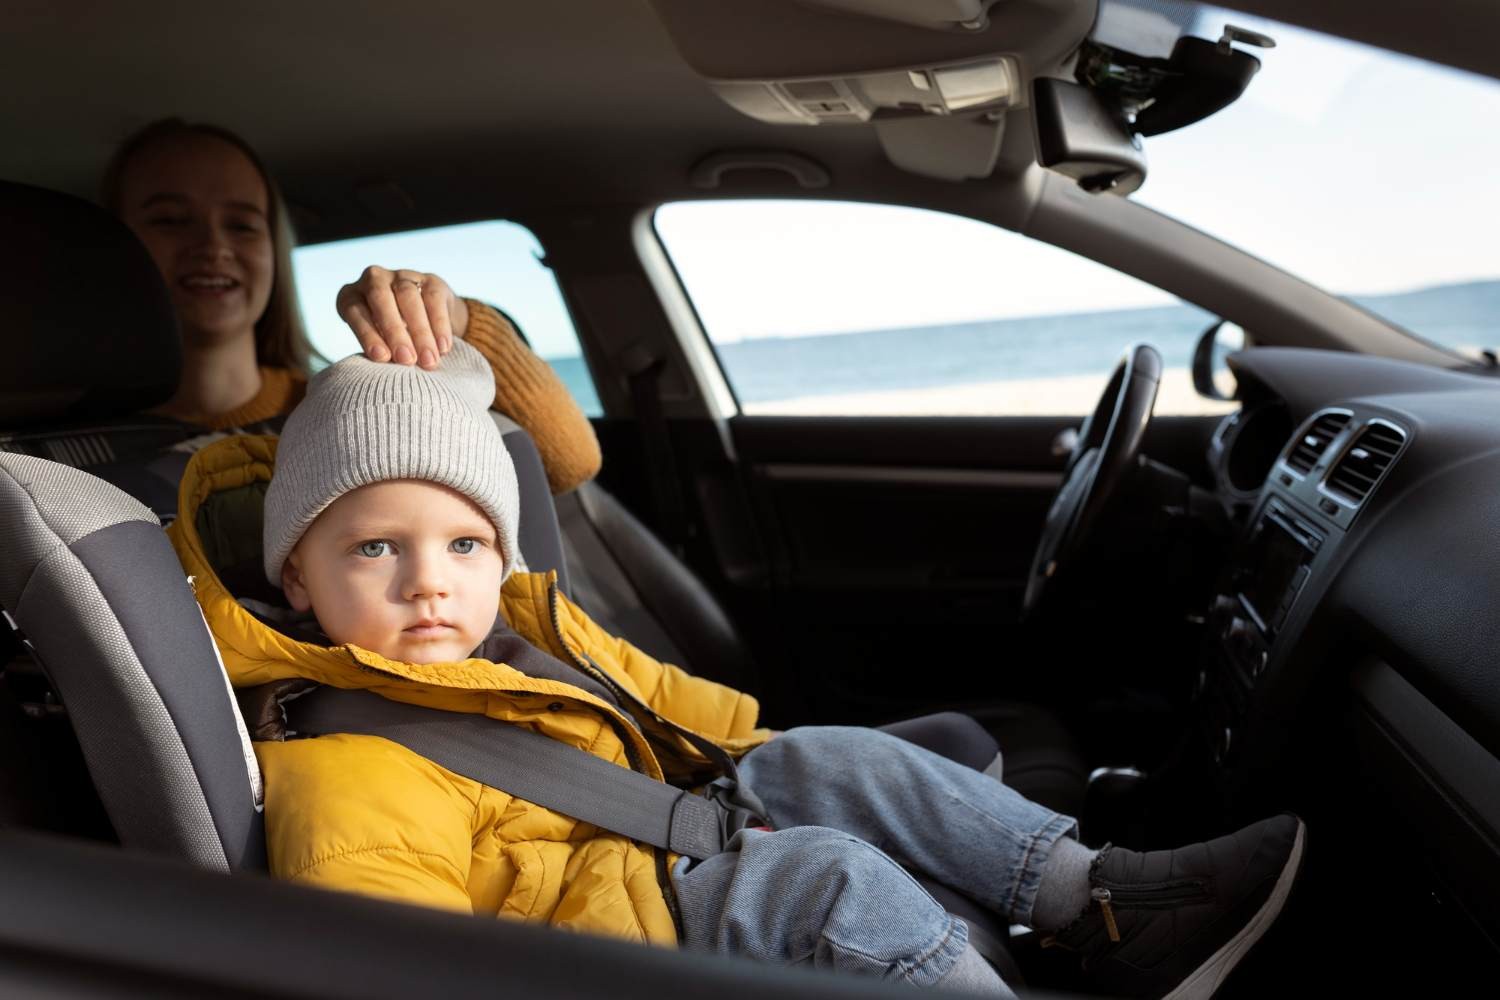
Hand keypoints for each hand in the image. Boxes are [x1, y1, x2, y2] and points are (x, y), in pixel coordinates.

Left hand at [335, 266, 470, 369]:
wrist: (424, 321)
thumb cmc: (389, 340)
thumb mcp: (376, 343)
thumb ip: (378, 351)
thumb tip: (387, 373)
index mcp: (350, 296)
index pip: (355, 311)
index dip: (367, 333)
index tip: (382, 358)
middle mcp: (373, 279)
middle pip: (380, 298)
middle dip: (394, 330)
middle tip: (407, 360)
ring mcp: (402, 276)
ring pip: (408, 297)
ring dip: (420, 331)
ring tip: (428, 360)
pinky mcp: (430, 281)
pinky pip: (434, 299)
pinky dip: (439, 325)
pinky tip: (443, 347)